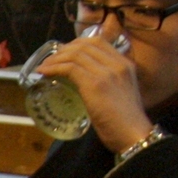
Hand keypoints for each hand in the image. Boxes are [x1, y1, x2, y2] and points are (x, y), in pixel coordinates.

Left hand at [33, 34, 150, 152]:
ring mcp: (106, 73)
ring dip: (55, 59)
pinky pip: (69, 68)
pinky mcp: (94, 84)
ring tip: (43, 67)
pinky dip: (54, 68)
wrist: (134, 135)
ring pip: (75, 55)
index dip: (77, 44)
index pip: (98, 42)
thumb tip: (83, 81)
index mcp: (125, 64)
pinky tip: (44, 73)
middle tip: (51, 60)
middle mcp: (116, 63)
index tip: (64, 53)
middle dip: (63, 50)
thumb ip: (107, 82)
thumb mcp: (120, 93)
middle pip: (84, 45)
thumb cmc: (126, 122)